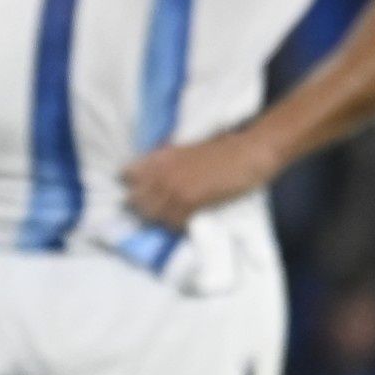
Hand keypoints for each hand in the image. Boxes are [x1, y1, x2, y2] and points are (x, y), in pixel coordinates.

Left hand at [121, 125, 277, 231]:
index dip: (131, 185)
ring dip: (160, 219)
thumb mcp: (187, 148)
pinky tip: (187, 221)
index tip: (137, 192)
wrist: (247, 153)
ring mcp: (175, 188)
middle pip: (135, 200)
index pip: (127, 174)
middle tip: (155, 211)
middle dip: (142, 207)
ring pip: (152, 215)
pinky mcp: (191, 202)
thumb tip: (150, 172)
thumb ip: (167, 159)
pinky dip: (177, 225)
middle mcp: (162, 172)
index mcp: (161, 156)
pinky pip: (173, 223)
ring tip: (172, 217)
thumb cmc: (223, 149)